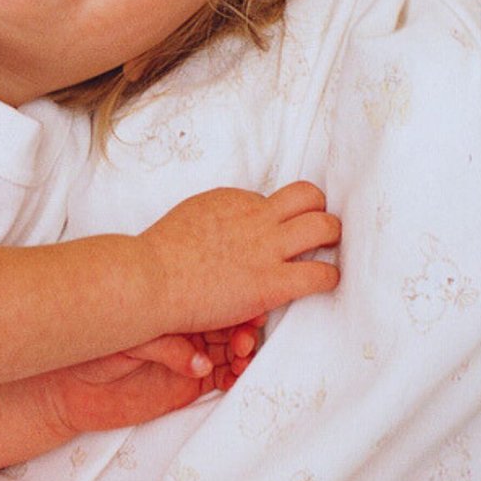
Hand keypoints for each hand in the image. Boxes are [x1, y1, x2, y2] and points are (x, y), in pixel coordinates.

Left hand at [39, 320, 261, 436]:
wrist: (70, 384)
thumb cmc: (92, 346)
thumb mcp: (131, 338)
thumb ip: (166, 348)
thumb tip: (200, 363)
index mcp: (173, 303)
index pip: (213, 299)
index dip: (234, 303)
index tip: (249, 310)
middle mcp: (186, 326)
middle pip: (228, 323)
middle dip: (243, 329)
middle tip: (244, 339)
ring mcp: (189, 354)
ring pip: (230, 350)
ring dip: (243, 353)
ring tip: (241, 357)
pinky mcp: (188, 383)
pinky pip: (220, 378)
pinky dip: (233, 376)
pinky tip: (235, 376)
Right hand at [138, 181, 339, 334]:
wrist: (148, 280)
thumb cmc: (156, 259)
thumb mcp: (188, 219)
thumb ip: (213, 221)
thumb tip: (223, 232)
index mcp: (231, 199)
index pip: (271, 199)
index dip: (276, 217)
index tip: (273, 234)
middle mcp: (255, 216)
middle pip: (309, 197)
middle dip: (318, 212)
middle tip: (318, 232)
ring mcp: (265, 248)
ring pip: (324, 226)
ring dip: (332, 237)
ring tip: (329, 251)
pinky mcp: (271, 282)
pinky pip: (320, 273)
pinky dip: (330, 277)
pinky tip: (325, 283)